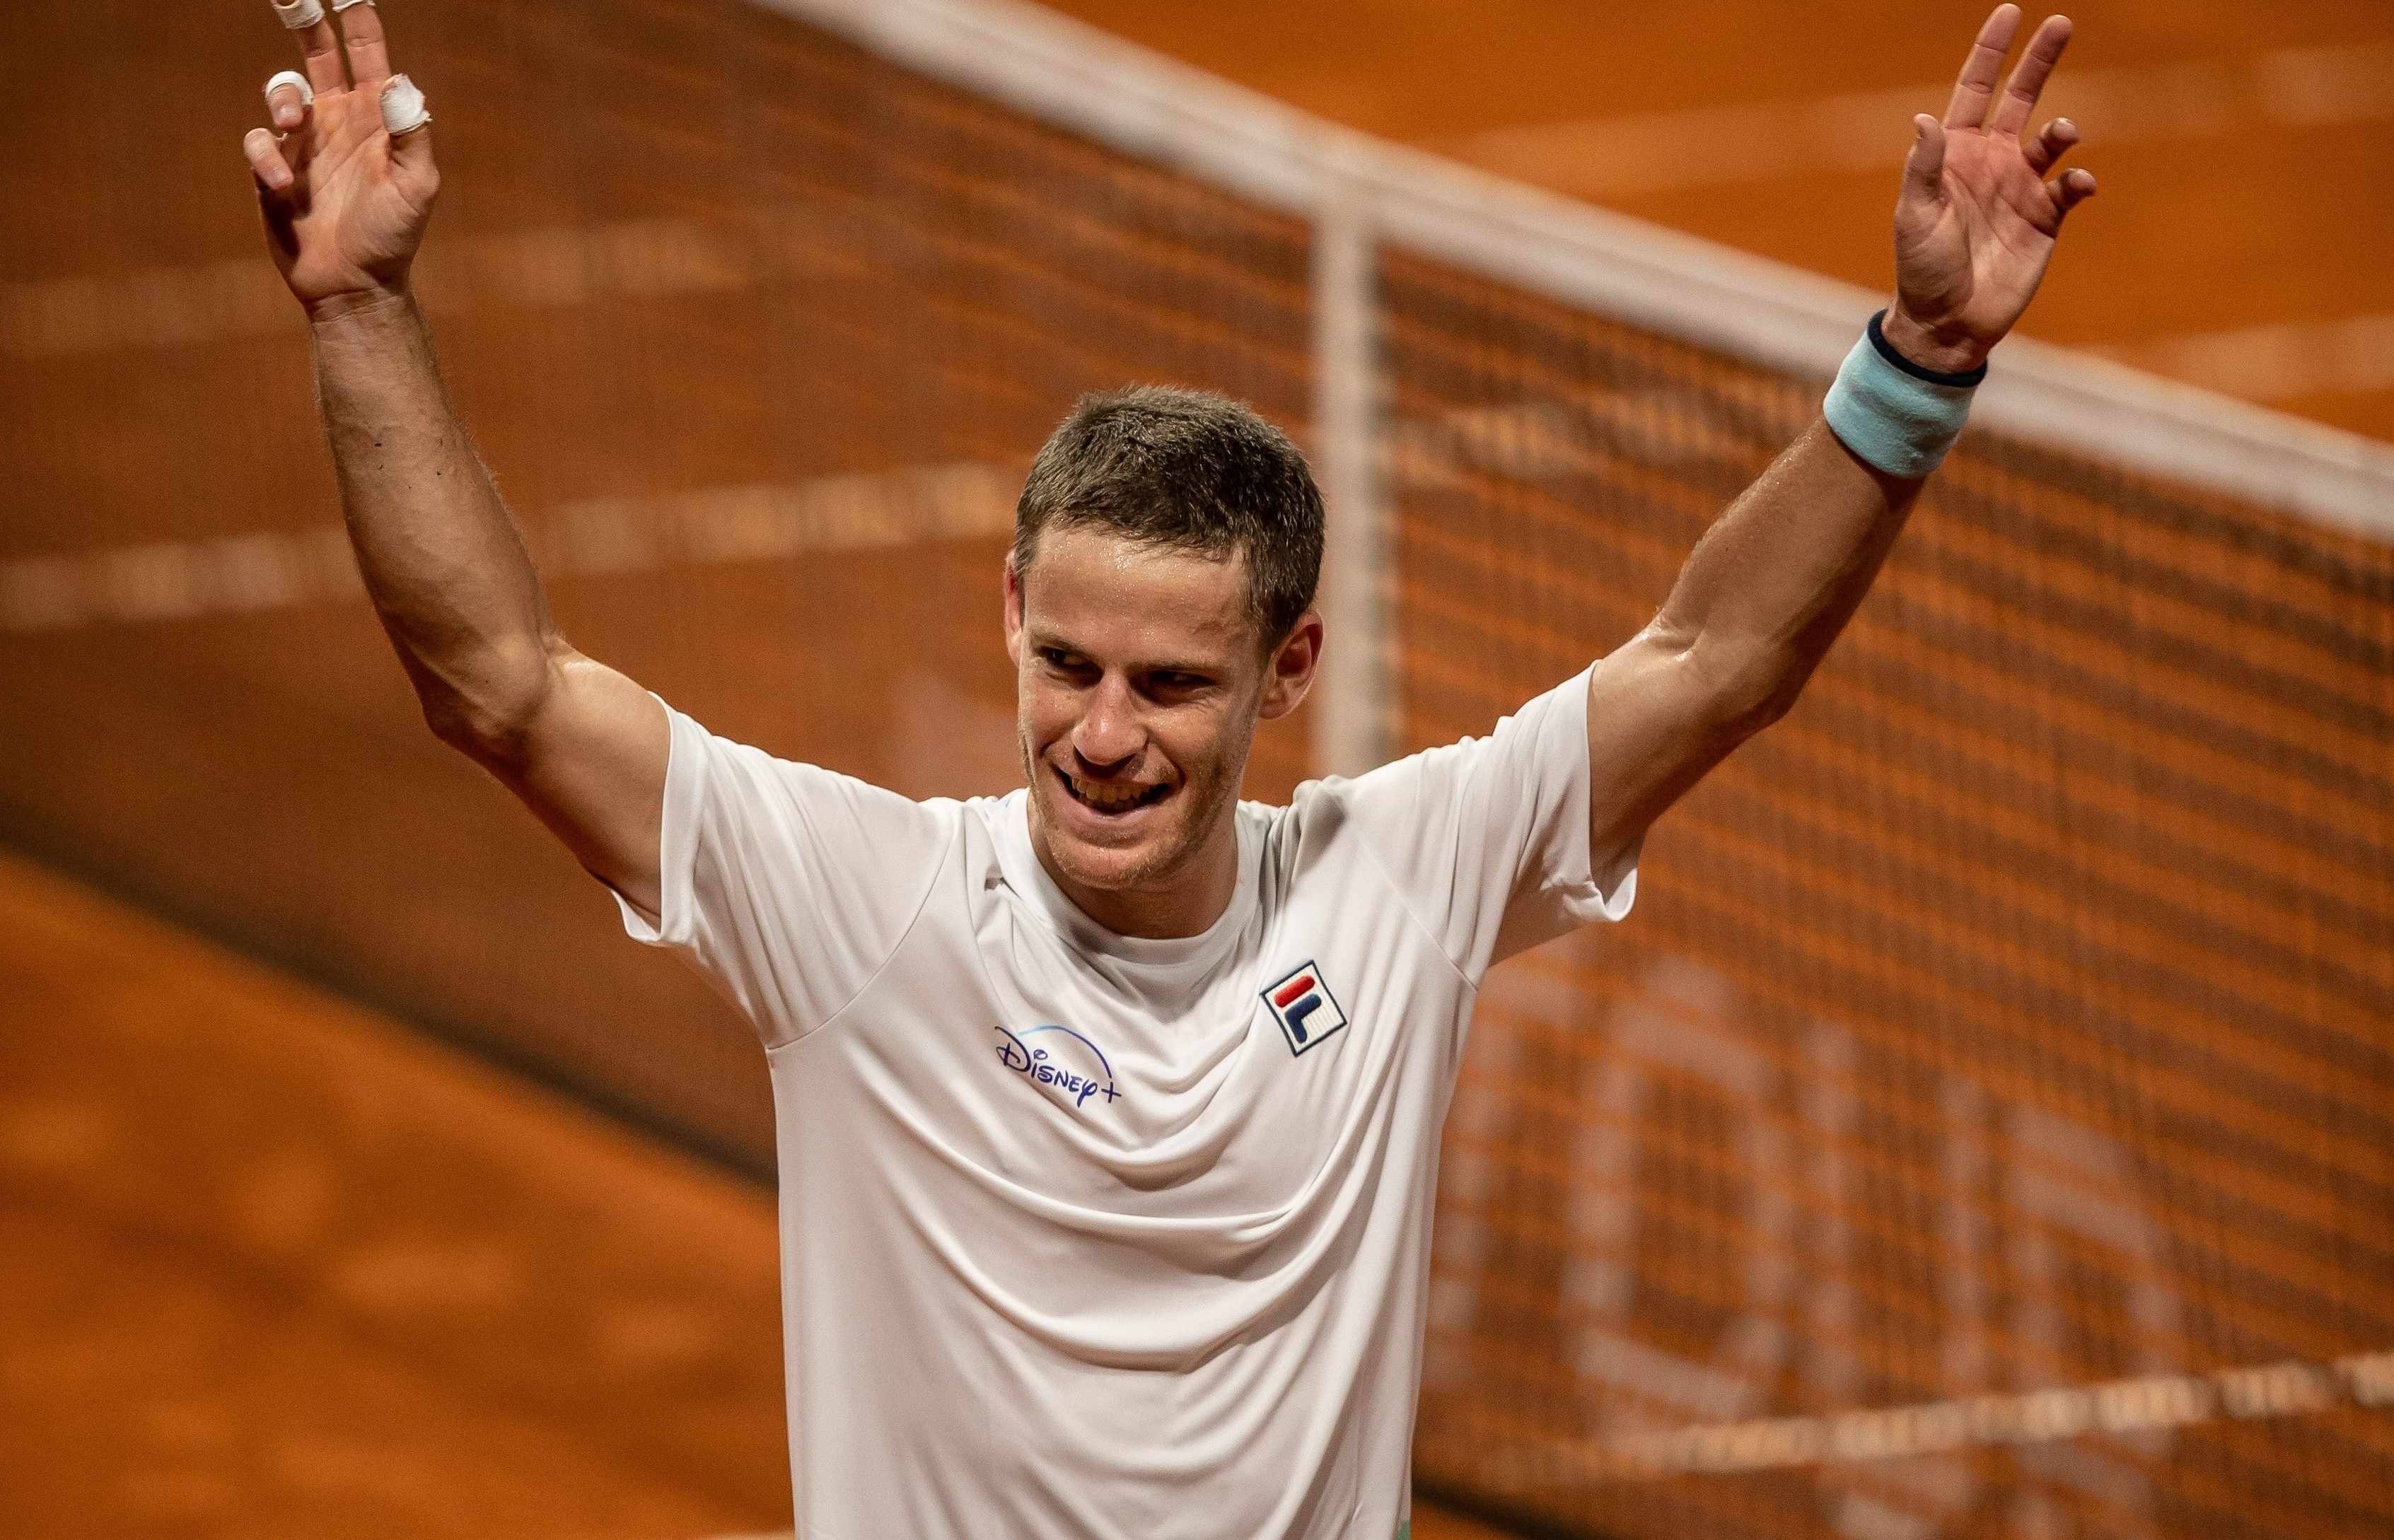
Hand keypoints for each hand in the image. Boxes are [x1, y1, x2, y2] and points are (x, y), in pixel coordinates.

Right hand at [242, 2, 438, 316]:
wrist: (355, 284)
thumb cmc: (393, 235)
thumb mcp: (416, 186)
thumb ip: (411, 134)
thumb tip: (399, 82)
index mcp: (375, 115)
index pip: (365, 50)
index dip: (355, 14)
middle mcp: (338, 119)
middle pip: (316, 50)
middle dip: (303, 17)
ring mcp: (305, 143)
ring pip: (280, 91)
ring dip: (282, 100)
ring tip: (293, 126)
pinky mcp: (274, 170)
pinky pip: (258, 144)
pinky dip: (265, 157)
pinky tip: (283, 187)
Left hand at [1883, 5, 2096, 374]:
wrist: (1947, 323)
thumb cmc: (1921, 269)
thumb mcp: (1916, 217)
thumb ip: (1924, 168)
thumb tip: (1925, 118)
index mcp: (1955, 154)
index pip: (1974, 90)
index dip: (1990, 52)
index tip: (2009, 12)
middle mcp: (1991, 162)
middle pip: (2020, 97)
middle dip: (2039, 61)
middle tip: (2061, 23)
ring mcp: (2020, 187)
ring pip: (2052, 139)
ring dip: (2062, 130)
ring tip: (2064, 132)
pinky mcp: (2046, 218)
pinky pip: (2070, 185)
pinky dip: (2077, 178)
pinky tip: (2075, 183)